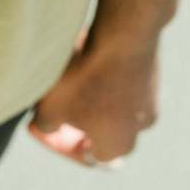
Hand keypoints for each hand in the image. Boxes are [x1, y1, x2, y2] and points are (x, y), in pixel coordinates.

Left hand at [28, 21, 161, 168]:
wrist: (124, 33)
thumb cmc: (85, 78)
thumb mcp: (50, 108)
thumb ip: (45, 126)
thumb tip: (46, 126)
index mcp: (118, 146)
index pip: (85, 156)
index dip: (56, 142)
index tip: (37, 125)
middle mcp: (140, 128)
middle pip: (102, 131)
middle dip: (76, 121)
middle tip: (56, 106)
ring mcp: (150, 98)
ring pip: (112, 103)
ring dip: (89, 95)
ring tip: (67, 78)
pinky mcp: (151, 72)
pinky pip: (121, 79)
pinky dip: (103, 74)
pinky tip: (85, 57)